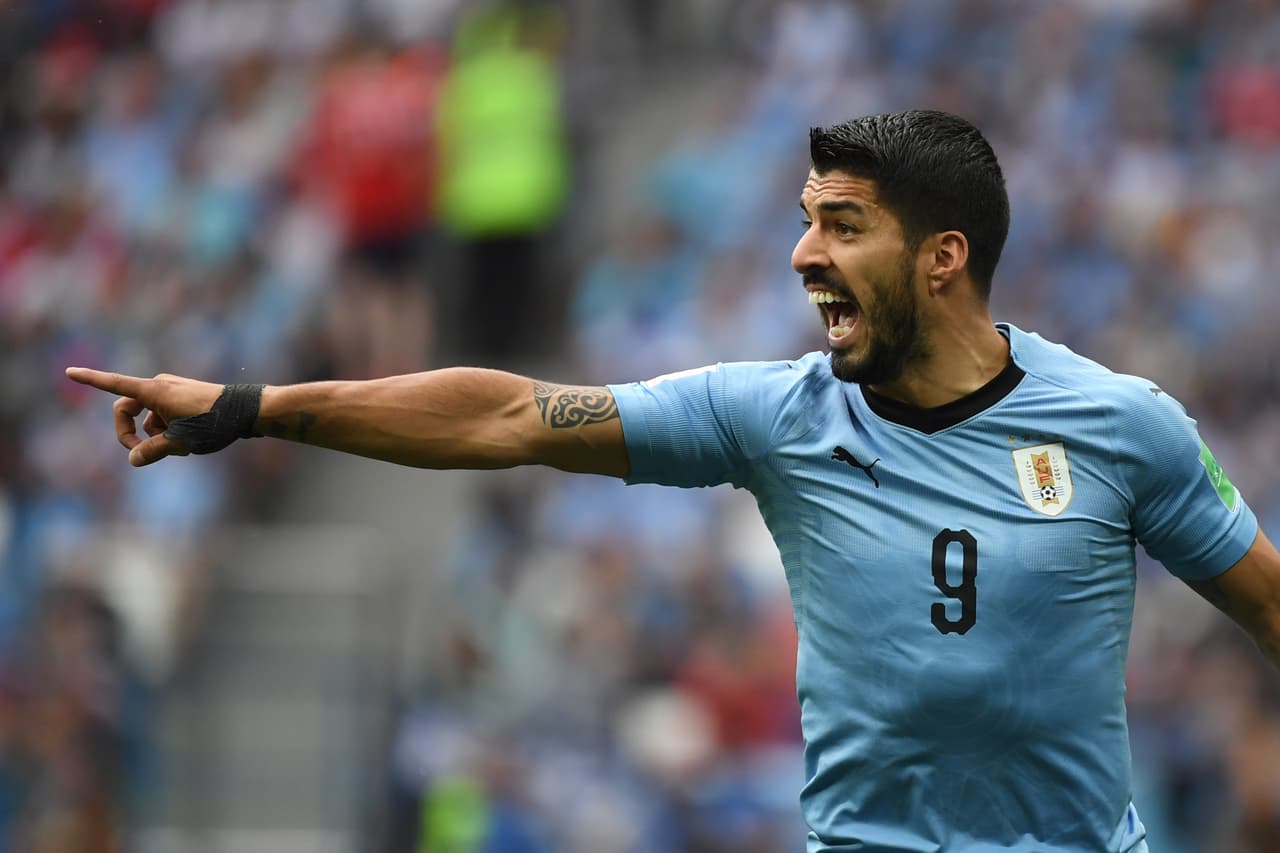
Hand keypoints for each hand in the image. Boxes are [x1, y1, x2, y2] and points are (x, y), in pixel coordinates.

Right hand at [64, 368, 222, 466]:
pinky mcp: (183, 398)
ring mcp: (172, 391)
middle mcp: (159, 386)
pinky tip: (191, 444)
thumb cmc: (214, 423)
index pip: (115, 384)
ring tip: (183, 448)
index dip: (91, 380)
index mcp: (153, 391)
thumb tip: (134, 459)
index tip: (70, 371)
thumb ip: (152, 451)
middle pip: (127, 411)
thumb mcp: (180, 442)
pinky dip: (169, 430)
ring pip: (149, 419)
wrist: (248, 411)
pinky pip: (164, 417)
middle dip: (130, 434)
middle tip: (141, 455)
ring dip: (156, 436)